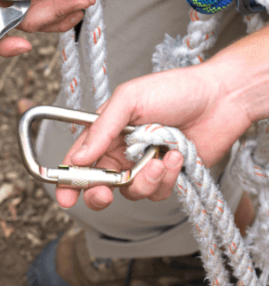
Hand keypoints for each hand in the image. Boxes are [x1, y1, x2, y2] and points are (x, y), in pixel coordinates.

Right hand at [0, 0, 89, 56]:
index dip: (0, 41)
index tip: (22, 46)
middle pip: (20, 23)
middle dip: (50, 15)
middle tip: (76, 1)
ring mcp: (20, 1)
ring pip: (39, 23)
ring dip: (63, 14)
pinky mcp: (37, 1)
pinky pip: (50, 17)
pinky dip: (67, 13)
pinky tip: (79, 1)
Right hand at [55, 64, 251, 210]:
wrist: (221, 97)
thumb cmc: (174, 89)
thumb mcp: (129, 100)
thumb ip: (102, 129)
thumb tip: (78, 158)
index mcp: (106, 132)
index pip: (80, 160)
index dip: (68, 180)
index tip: (64, 196)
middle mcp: (122, 152)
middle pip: (100, 185)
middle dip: (99, 194)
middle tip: (105, 193)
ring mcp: (145, 166)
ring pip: (132, 192)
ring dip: (145, 180)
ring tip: (161, 158)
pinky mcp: (170, 177)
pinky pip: (159, 192)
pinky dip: (167, 178)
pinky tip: (177, 156)